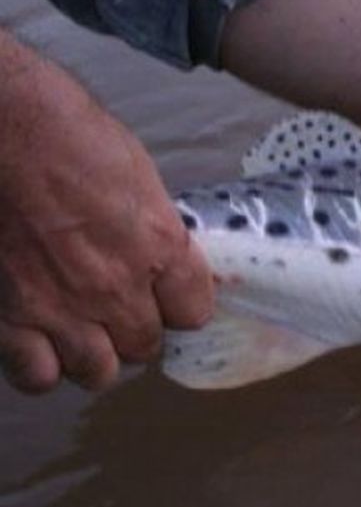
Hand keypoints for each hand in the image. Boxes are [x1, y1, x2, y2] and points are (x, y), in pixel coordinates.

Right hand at [0, 47, 213, 393]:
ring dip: (94, 356)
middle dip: (137, 330)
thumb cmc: (73, 135)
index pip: (195, 313)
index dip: (182, 306)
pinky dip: (41, 367)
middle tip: (122, 309)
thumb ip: (155, 229)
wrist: (8, 130)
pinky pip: (37, 376)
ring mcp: (61, 309)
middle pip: (145, 346)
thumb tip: (163, 254)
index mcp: (160, 248)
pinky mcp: (9, 318)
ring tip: (83, 331)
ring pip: (96, 372)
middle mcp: (117, 289)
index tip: (170, 297)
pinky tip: (40, 343)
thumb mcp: (139, 177)